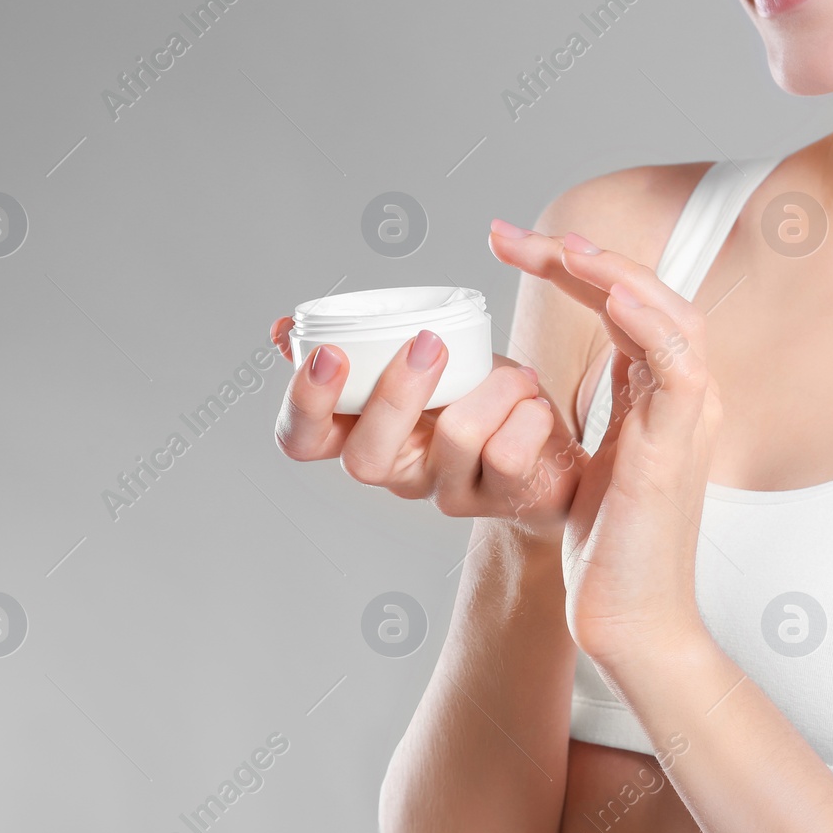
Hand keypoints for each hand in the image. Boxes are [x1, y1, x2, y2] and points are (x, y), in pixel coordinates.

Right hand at [267, 316, 586, 544]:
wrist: (553, 446)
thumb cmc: (476, 395)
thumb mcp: (417, 362)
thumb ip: (358, 347)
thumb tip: (279, 331)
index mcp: (361, 434)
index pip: (300, 440)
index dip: (304, 403)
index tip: (331, 352)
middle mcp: (396, 472)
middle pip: (365, 459)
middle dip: (395, 395)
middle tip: (429, 343)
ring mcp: (446, 493)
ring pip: (455, 439)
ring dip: (494, 386)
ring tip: (519, 373)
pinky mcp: (501, 500)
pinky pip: (509, 455)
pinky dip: (528, 413)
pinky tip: (535, 405)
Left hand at [490, 224, 715, 663]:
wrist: (632, 621)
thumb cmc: (610, 552)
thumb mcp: (597, 462)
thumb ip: (600, 414)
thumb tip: (559, 381)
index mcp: (662, 397)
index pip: (626, 307)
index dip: (574, 270)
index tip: (511, 246)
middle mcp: (686, 398)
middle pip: (648, 297)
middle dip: (583, 257)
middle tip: (511, 235)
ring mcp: (689, 420)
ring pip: (671, 317)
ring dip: (615, 275)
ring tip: (561, 249)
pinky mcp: (679, 447)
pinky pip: (679, 365)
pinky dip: (648, 323)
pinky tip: (608, 294)